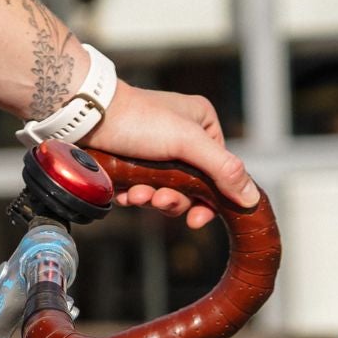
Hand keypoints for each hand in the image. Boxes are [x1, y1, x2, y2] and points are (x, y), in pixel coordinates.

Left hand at [88, 83, 258, 230]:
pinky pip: (142, 188)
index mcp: (202, 124)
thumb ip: (223, 169)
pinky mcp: (131, 161)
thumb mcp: (187, 142)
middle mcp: (181, 135)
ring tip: (137, 196)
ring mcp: (155, 149)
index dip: (210, 200)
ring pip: (165, 189)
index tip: (196, 220)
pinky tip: (125, 194)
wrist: (85, 117)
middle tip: (158, 202)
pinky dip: (135, 195)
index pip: (219, 171)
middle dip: (174, 200)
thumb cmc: (138, 121)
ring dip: (153, 199)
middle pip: (192, 186)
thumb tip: (252, 199)